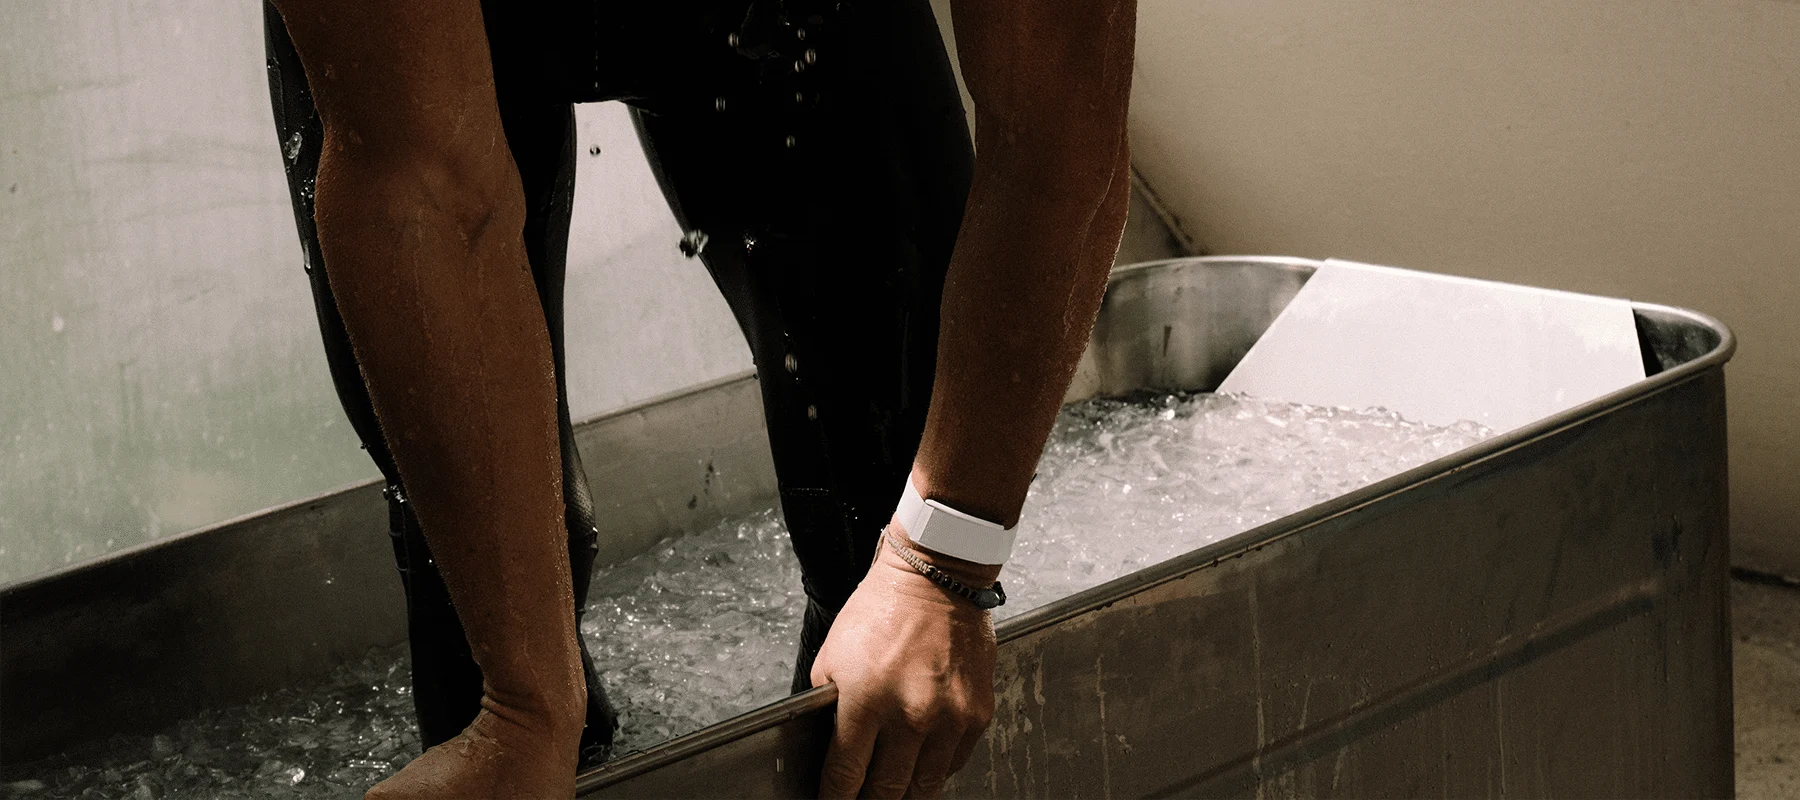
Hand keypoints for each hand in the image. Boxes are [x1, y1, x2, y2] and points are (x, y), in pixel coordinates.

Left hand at [809, 520, 998, 798]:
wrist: (937, 578)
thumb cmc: (883, 609)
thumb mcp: (833, 654)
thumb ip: (829, 705)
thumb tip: (831, 746)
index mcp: (866, 700)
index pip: (845, 776)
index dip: (835, 799)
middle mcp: (911, 714)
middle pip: (886, 791)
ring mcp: (949, 717)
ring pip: (924, 787)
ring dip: (904, 793)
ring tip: (892, 790)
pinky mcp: (977, 714)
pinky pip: (953, 762)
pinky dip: (935, 768)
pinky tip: (921, 760)